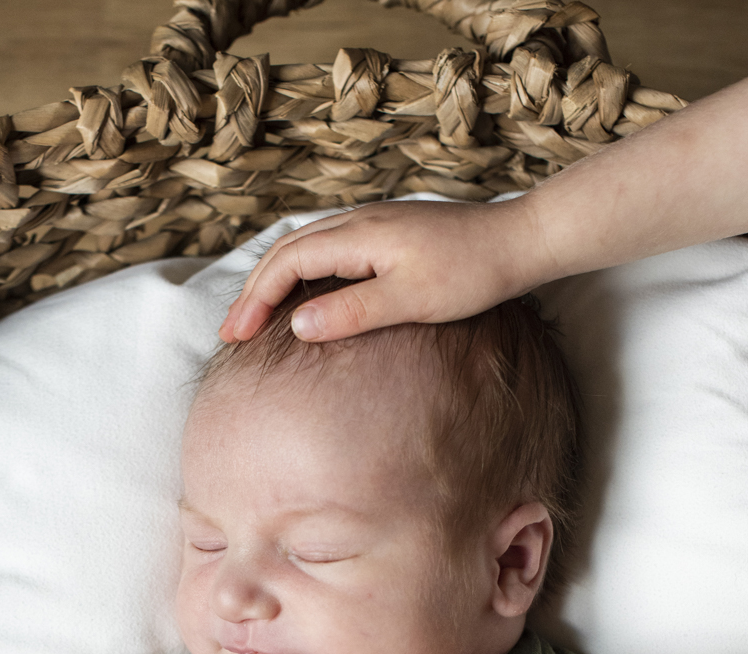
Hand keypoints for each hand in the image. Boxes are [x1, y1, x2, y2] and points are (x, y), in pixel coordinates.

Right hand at [218, 198, 543, 344]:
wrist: (516, 242)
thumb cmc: (471, 274)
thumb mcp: (410, 301)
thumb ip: (352, 312)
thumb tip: (297, 326)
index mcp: (359, 235)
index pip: (287, 263)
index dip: (257, 300)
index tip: (237, 337)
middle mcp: (359, 222)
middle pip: (287, 251)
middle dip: (254, 292)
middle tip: (231, 333)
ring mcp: (372, 225)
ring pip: (305, 247)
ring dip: (274, 282)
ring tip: (255, 318)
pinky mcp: (386, 234)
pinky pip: (327, 250)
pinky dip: (301, 274)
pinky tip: (302, 298)